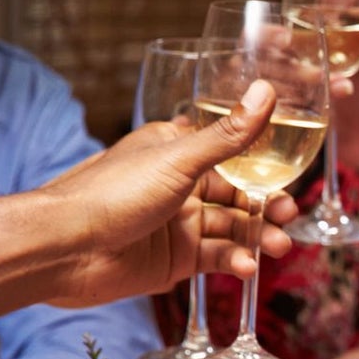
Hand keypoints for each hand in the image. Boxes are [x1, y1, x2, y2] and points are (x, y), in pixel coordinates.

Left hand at [43, 82, 297, 306]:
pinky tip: (247, 267)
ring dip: (255, 236)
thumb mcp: (178, 160)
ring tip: (276, 247)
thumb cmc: (112, 193)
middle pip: (237, 194)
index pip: (231, 152)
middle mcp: (179, 186)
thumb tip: (266, 91)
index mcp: (176, 150)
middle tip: (288, 215)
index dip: (265, 163)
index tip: (294, 173)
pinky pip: (214, 259)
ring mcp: (177, 225)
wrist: (65, 249)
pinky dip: (234, 261)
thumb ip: (229, 135)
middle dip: (266, 205)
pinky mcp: (173, 260)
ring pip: (230, 228)